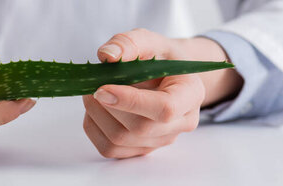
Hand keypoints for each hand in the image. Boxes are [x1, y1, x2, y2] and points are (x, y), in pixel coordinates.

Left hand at [82, 28, 242, 157]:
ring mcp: (162, 139)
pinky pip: (111, 149)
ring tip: (92, 93)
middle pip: (139, 127)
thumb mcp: (150, 40)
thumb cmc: (161, 58)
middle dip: (107, 106)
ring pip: (120, 140)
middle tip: (91, 84)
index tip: (102, 88)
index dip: (131, 101)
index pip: (165, 108)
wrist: (167, 76)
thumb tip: (107, 55)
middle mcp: (181, 123)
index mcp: (191, 94)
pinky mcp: (142, 148)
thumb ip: (130, 43)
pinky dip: (94, 128)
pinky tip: (96, 109)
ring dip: (96, 116)